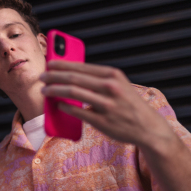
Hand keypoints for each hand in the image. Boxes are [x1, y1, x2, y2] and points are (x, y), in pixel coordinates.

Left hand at [40, 61, 174, 147]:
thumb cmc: (129, 104)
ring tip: (45, 90)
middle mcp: (110, 87)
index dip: (62, 64)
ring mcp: (107, 105)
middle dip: (54, 77)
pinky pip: (78, 112)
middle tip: (42, 77)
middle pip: (74, 78)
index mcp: (113, 75)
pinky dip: (65, 107)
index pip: (81, 66)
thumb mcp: (119, 84)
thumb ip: (97, 79)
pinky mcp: (103, 121)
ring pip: (73, 93)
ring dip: (55, 90)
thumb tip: (69, 74)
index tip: (49, 63)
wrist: (148, 127)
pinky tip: (58, 106)